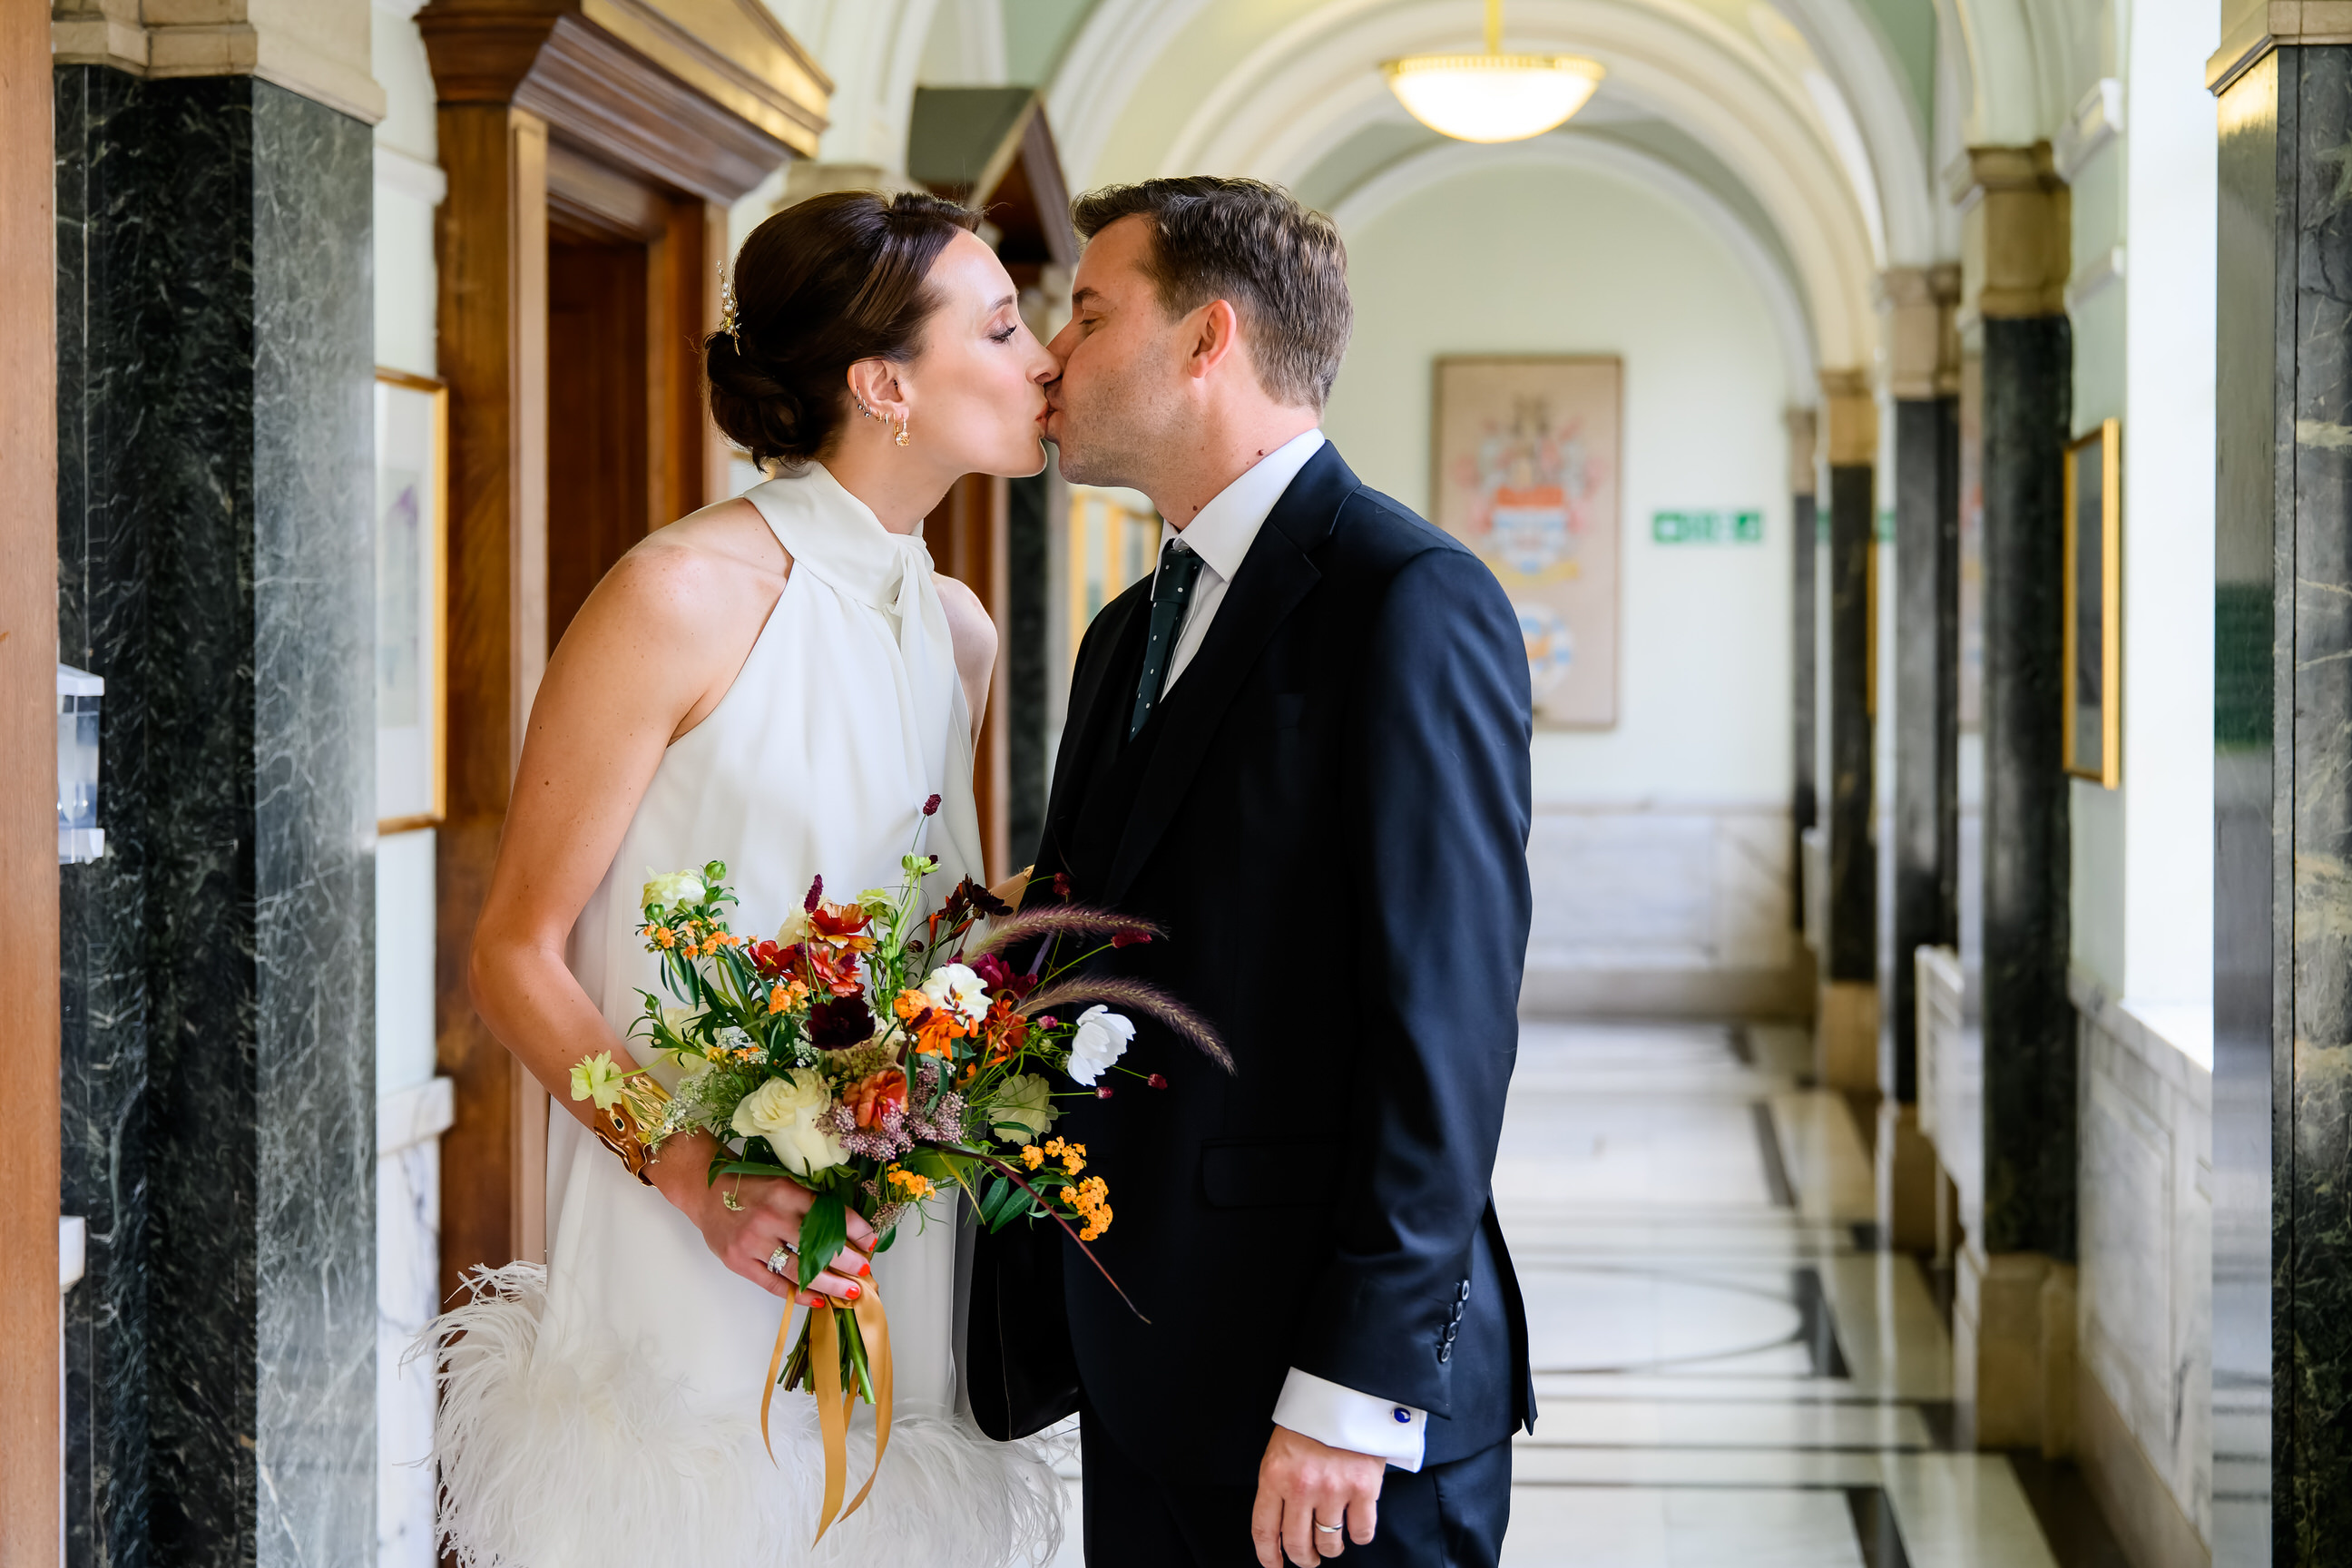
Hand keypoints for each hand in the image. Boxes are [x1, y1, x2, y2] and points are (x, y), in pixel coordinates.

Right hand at [649, 1132, 874, 1306]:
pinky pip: (774, 1284)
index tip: (871, 1241)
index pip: (829, 1215)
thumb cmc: (750, 1185)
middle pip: (818, 1246)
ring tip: (850, 1291)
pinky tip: (817, 1300)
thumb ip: (809, 1203)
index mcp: (786, 1193)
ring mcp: (753, 1242)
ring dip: (829, 1284)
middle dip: (847, 1262)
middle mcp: (770, 1218)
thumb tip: (849, 1229)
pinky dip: (798, 1294)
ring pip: (799, 1270)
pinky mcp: (739, 1261)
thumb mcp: (783, 1183)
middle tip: (865, 1272)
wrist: (705, 1189)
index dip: (854, 1230)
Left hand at [1251, 1425, 1383, 1564]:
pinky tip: (1355, 1525)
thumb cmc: (1311, 1422)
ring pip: (1329, 1543)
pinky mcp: (1363, 1488)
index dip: (1268, 1555)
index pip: (1265, 1530)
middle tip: (1309, 1558)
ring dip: (1330, 1548)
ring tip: (1332, 1541)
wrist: (1345, 1392)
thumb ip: (1279, 1486)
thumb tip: (1280, 1525)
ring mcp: (1334, 1489)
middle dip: (1303, 1559)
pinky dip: (1359, 1535)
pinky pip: (1361, 1532)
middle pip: (1297, 1544)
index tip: (1274, 1564)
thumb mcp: (1281, 1451)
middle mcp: (1301, 1487)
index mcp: (1275, 1476)